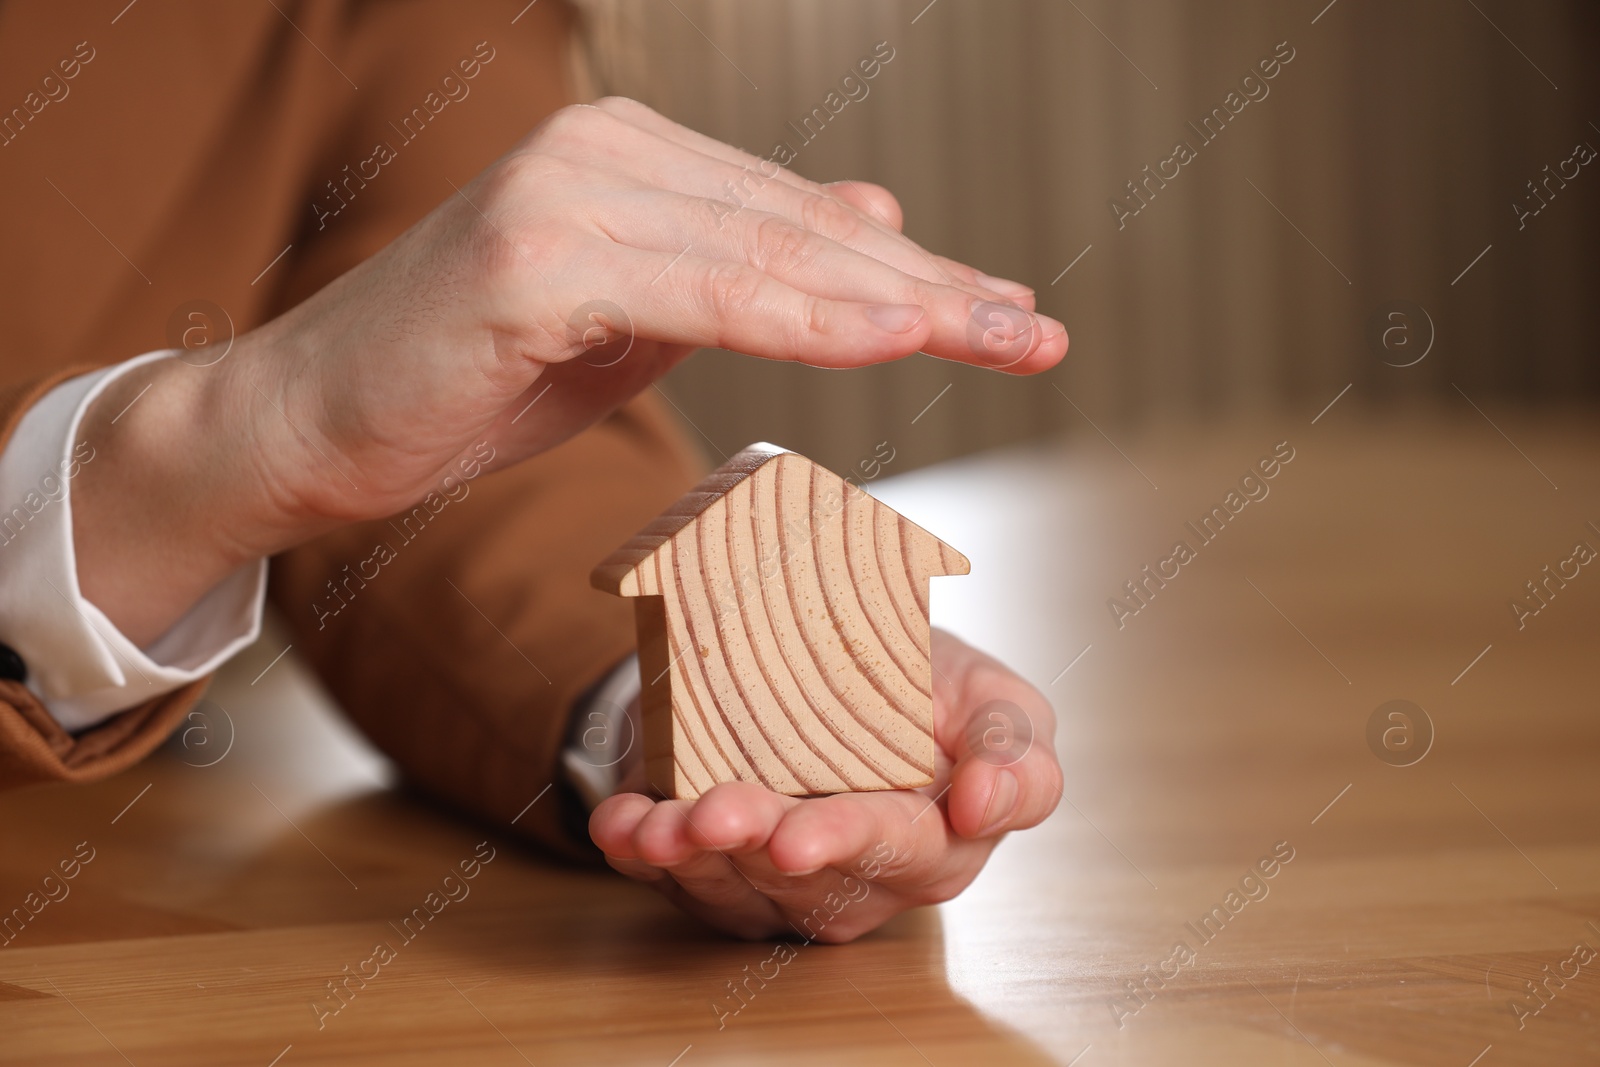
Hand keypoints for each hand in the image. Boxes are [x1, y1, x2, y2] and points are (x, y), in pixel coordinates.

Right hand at [74, 97, 1065, 644]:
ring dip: (897, 299)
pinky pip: (699, 292)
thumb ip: (745, 270)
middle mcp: (609, 153)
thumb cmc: (472, 378)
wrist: (315, 419)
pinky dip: (800, 317)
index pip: (808, 222)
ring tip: (999, 335)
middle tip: (1038, 334)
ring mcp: (569, 195)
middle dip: (935, 287)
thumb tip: (867, 222)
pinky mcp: (531, 258)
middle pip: (808, 228)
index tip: (1012, 319)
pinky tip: (890, 337)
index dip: (920, 273)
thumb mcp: (636, 322)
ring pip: (771, 253)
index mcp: (637, 163)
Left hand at [589, 630, 1060, 941]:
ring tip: (661, 822)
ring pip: (735, 885)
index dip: (854, 839)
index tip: (800, 839)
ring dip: (691, 855)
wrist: (839, 670)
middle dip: (759, 845)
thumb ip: (1016, 747)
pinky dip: (642, 849)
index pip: (902, 848)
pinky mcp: (718, 878)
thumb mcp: (993, 700)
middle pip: (806, 876)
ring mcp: (781, 887)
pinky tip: (622, 824)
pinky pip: (675, 879)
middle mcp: (856, 880)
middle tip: (723, 815)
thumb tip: (987, 800)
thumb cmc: (929, 693)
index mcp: (934, 841)